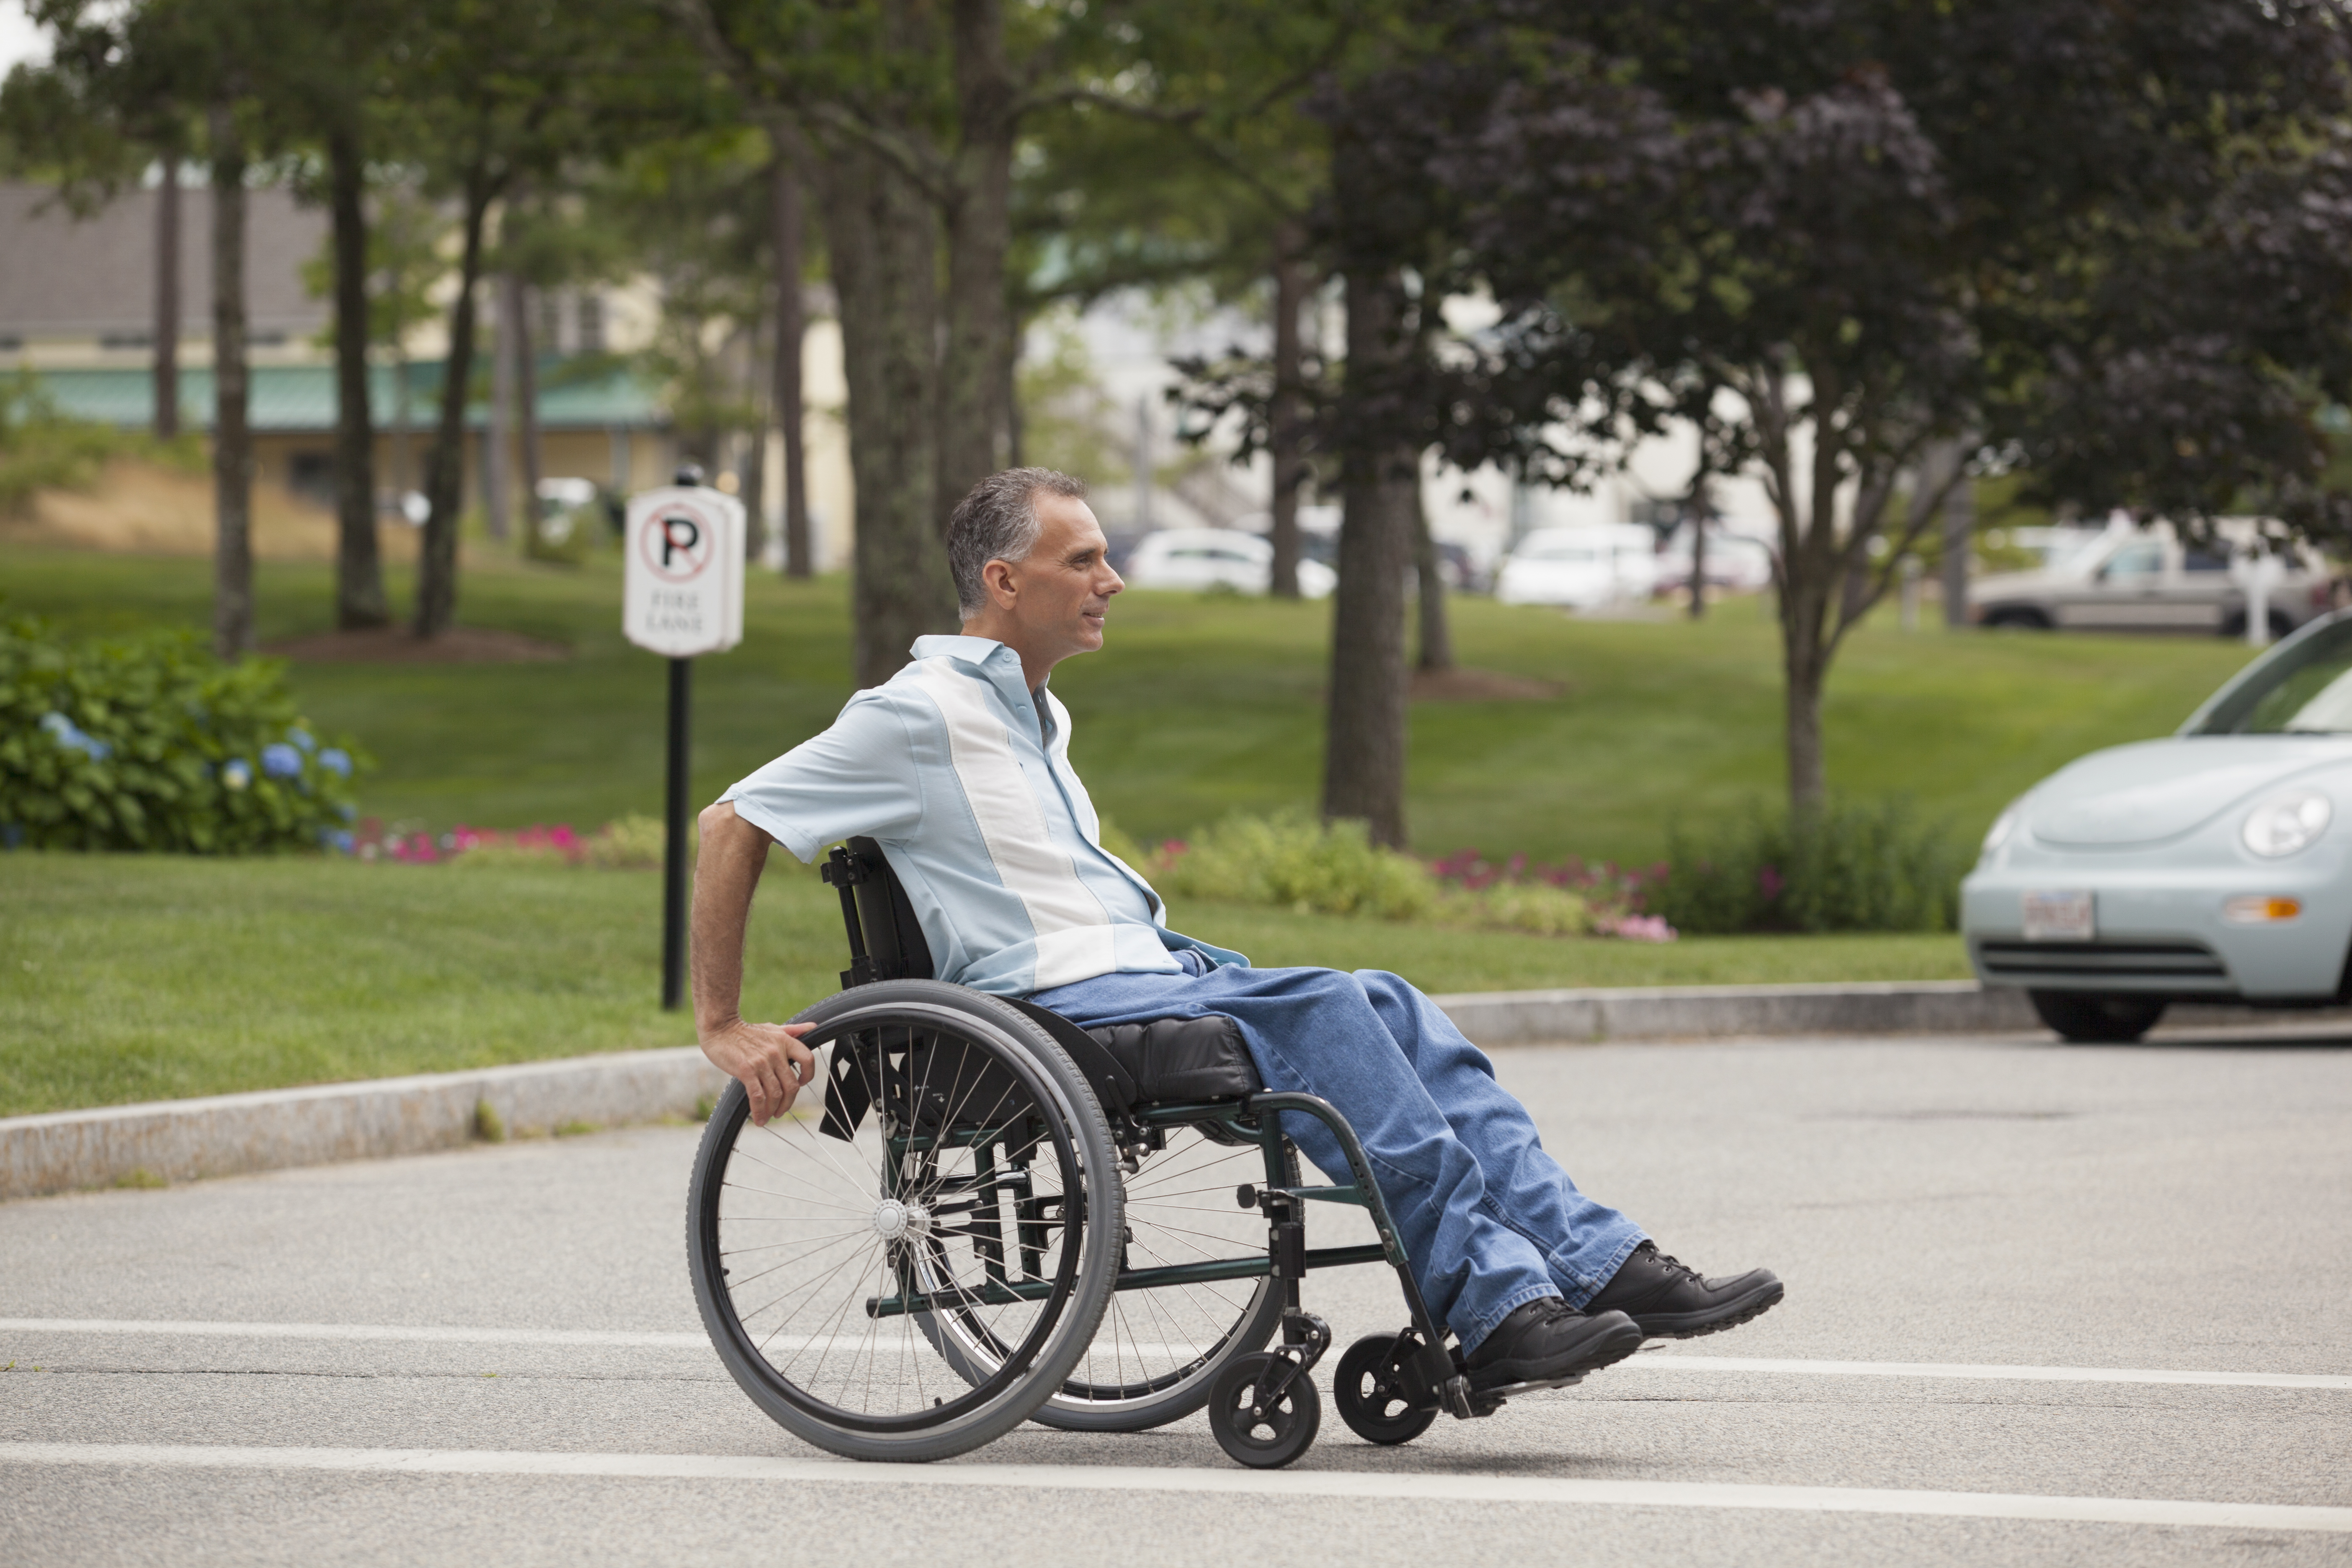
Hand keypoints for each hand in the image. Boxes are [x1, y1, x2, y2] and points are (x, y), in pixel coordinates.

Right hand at [699, 1018, 816, 1125]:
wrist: (720, 1028)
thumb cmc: (745, 1031)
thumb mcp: (772, 1028)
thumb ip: (793, 1031)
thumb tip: (813, 1027)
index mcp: (785, 1041)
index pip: (808, 1059)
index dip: (809, 1074)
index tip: (802, 1084)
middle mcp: (776, 1051)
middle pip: (791, 1085)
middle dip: (787, 1103)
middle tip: (780, 1111)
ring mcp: (762, 1061)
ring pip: (776, 1094)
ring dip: (773, 1110)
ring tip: (768, 1117)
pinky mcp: (746, 1070)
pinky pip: (758, 1096)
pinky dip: (759, 1111)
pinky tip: (758, 1118)